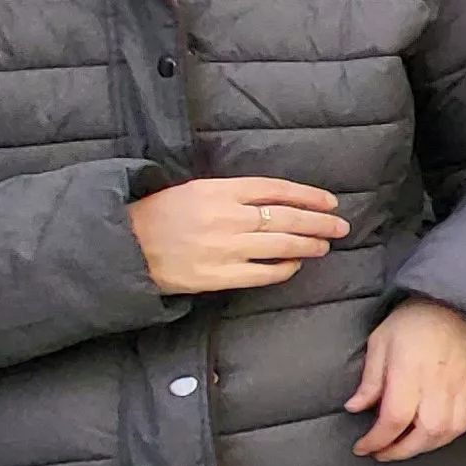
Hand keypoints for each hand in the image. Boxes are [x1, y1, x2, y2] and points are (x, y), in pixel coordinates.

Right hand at [128, 176, 346, 294]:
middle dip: (319, 222)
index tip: (330, 202)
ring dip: (308, 245)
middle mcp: (227, 217)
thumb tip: (276, 200)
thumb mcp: (196, 189)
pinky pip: (262, 273)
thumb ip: (234, 193)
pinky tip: (295, 265)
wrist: (125, 246)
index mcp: (220, 190)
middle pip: (286, 217)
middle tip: (340, 226)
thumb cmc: (160, 214)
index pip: (277, 190)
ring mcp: (224, 248)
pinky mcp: (218, 276)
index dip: (308, 196)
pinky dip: (283, 269)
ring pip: (281, 245)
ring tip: (324, 245)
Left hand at [347, 298, 465, 461]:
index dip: (376, 440)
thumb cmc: (414, 320)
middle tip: (382, 452)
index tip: (362, 447)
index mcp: (410, 371)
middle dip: (399, 451)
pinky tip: (433, 434)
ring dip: (424, 447)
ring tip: (406, 445)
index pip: (394, 419)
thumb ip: (370, 379)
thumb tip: (355, 407)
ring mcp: (461, 388)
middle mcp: (438, 384)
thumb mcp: (380, 342)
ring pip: (447, 433)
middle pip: (423, 434)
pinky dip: (449, 435)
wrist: (456, 304)